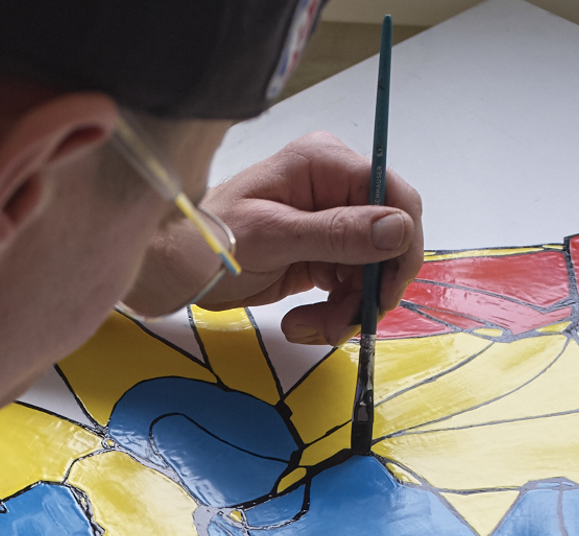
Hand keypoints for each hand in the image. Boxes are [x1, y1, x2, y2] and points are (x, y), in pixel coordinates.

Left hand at [197, 132, 422, 345]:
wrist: (176, 268)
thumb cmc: (211, 239)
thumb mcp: (273, 236)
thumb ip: (336, 233)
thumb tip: (398, 229)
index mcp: (323, 163)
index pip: (394, 195)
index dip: (402, 244)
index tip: (388, 288)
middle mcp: (333, 188)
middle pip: (387, 240)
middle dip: (369, 288)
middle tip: (343, 324)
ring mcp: (329, 223)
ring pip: (370, 271)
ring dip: (348, 308)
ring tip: (309, 329)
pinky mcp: (321, 255)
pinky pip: (348, 287)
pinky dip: (333, 312)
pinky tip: (301, 324)